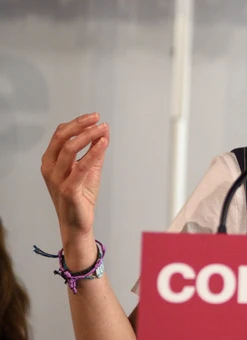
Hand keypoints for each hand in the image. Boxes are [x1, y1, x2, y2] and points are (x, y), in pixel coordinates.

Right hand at [40, 113, 109, 242]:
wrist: (77, 223)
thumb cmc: (80, 196)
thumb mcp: (89, 168)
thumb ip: (95, 150)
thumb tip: (103, 131)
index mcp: (51, 161)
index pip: (60, 135)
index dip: (77, 123)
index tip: (94, 117)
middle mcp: (50, 168)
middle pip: (62, 138)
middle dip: (80, 125)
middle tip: (97, 118)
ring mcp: (57, 179)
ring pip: (69, 149)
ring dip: (88, 135)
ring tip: (103, 128)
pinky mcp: (68, 190)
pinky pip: (80, 167)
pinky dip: (93, 153)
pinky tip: (103, 143)